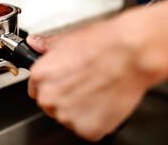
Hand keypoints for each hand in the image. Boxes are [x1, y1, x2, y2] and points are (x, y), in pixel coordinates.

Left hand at [26, 16, 151, 141]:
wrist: (132, 53)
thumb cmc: (104, 44)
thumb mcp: (69, 38)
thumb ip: (48, 46)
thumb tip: (35, 43)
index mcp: (41, 75)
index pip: (37, 89)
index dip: (53, 85)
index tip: (64, 83)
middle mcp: (50, 97)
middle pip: (52, 105)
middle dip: (66, 98)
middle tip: (86, 85)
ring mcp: (68, 116)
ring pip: (70, 118)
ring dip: (81, 110)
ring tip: (98, 91)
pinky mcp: (89, 129)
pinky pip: (89, 129)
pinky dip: (98, 120)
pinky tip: (105, 102)